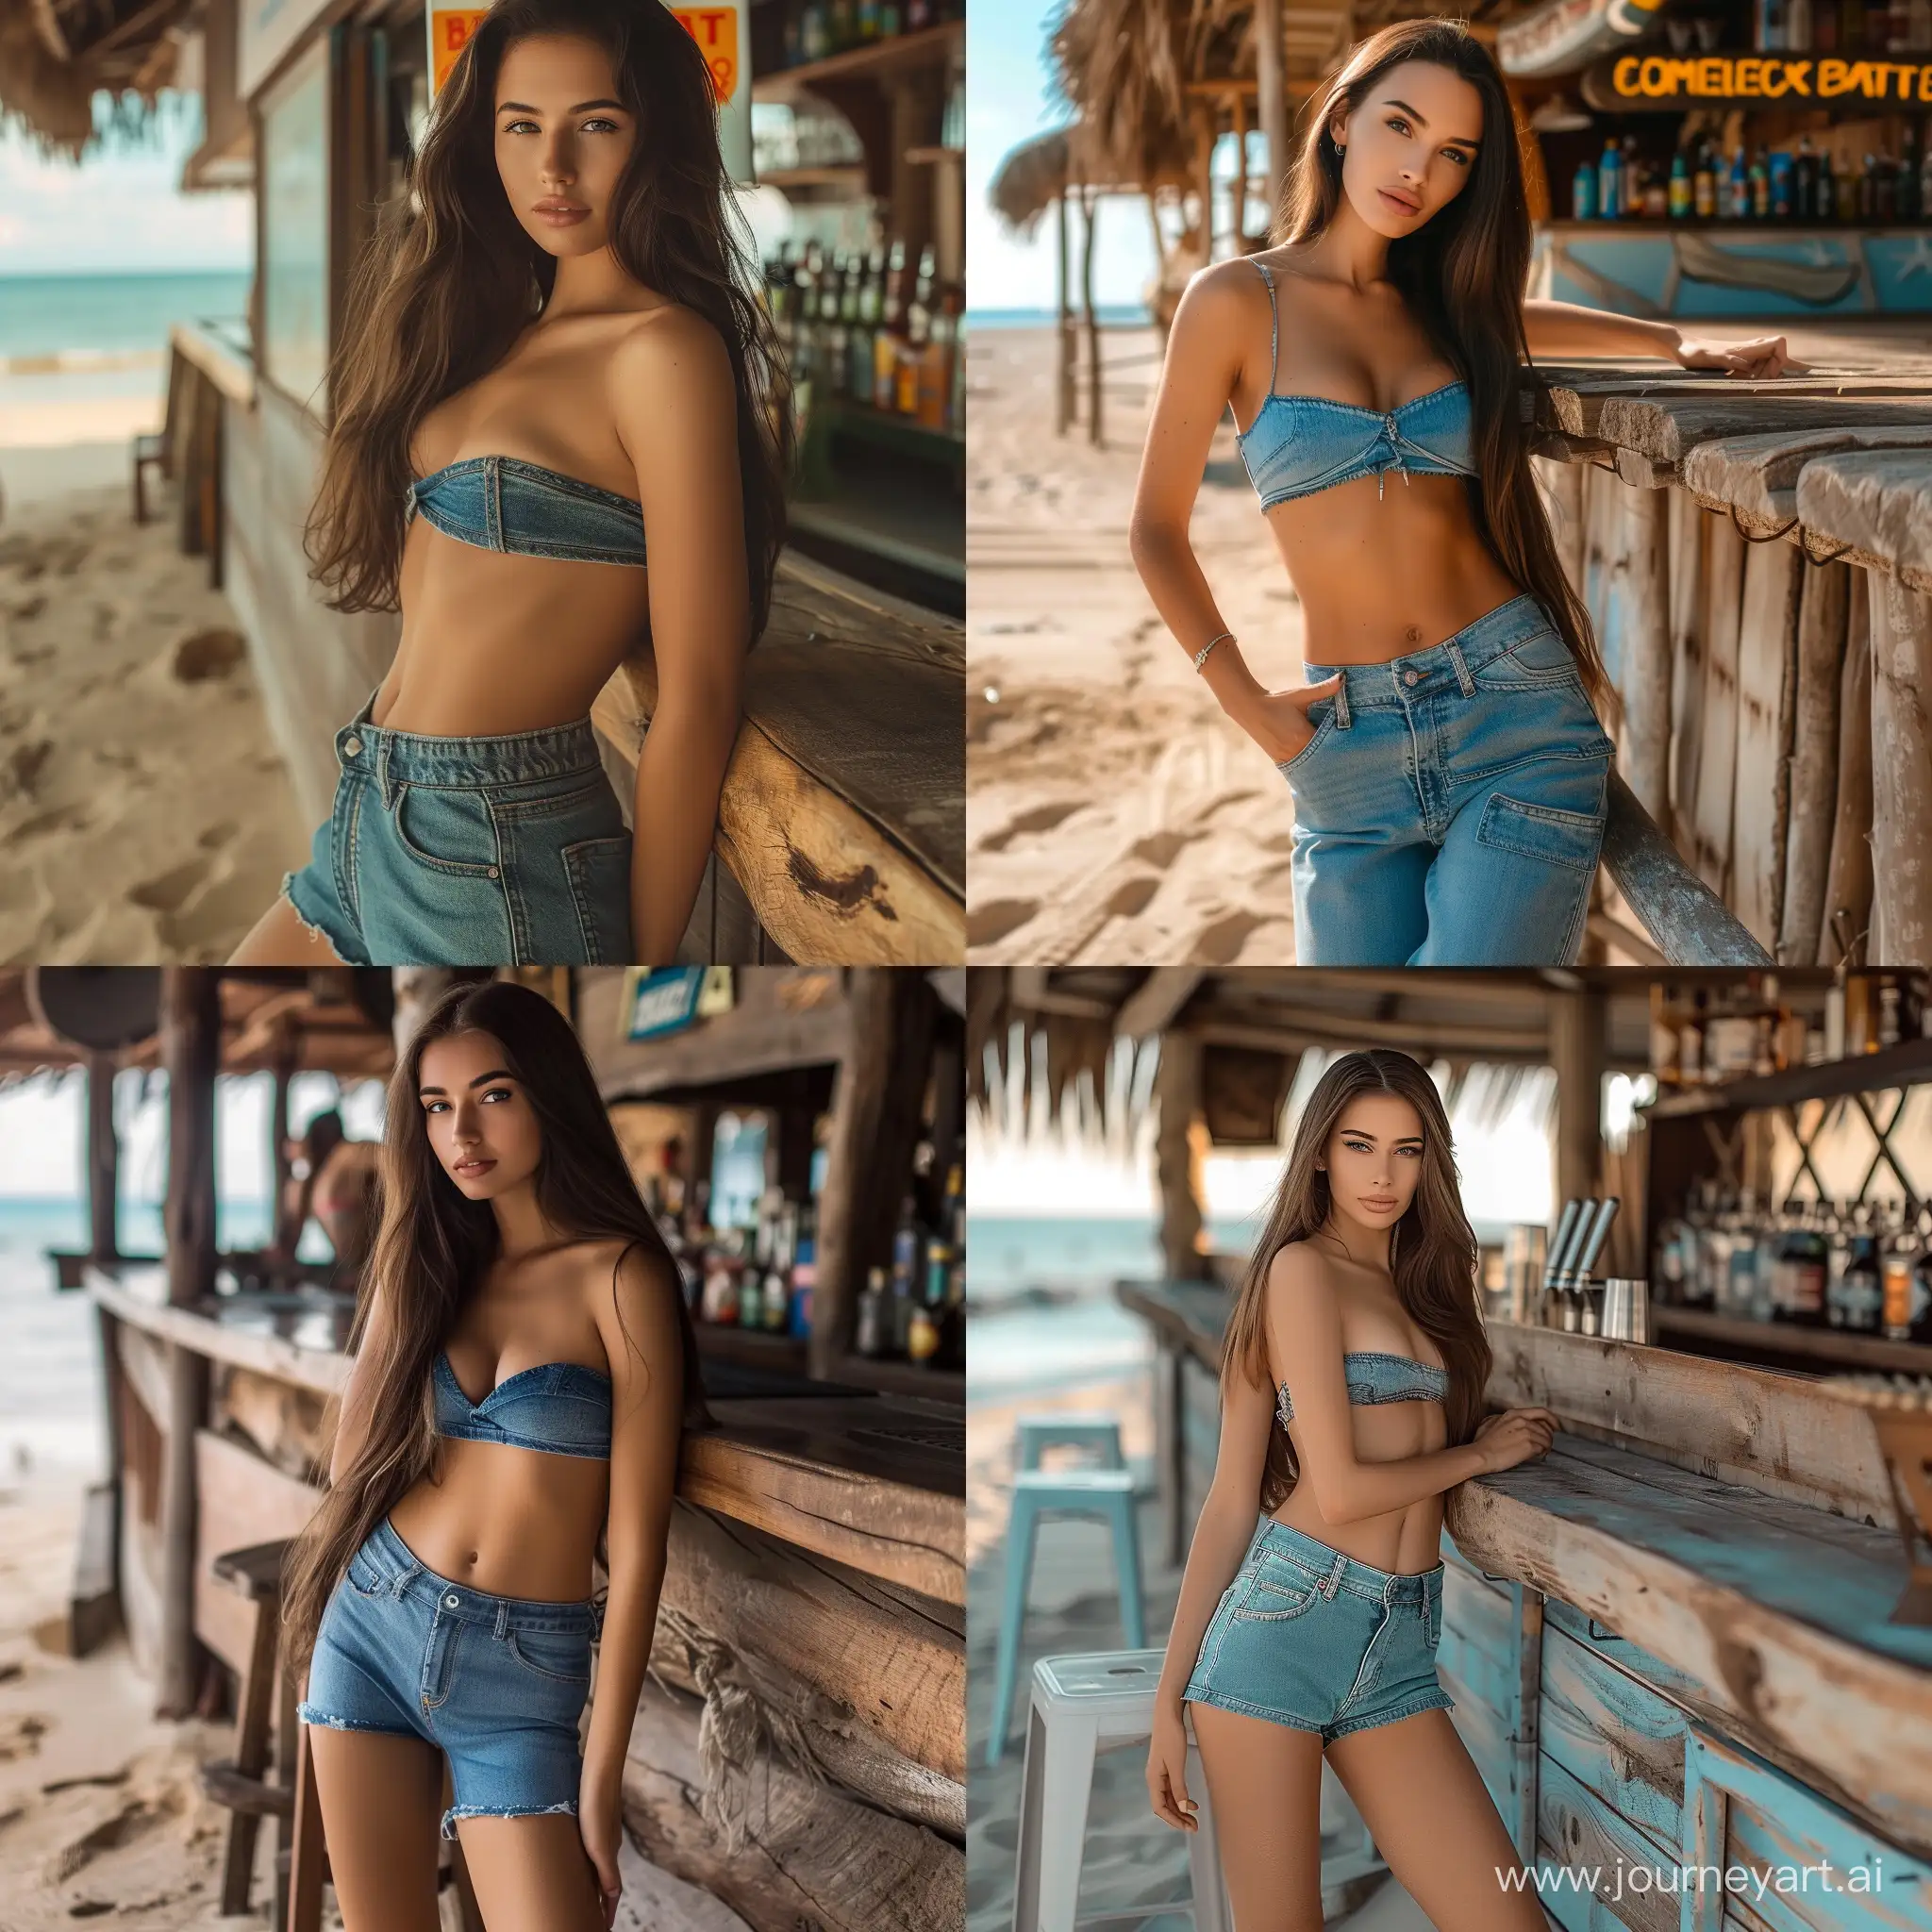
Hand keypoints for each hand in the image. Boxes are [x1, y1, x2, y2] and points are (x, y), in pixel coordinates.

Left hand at [579, 1769, 623, 1926]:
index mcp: (610, 1854)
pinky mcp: (596, 1820)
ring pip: (600, 1863)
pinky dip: (590, 1863)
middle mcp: (609, 1845)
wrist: (599, 1773)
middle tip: (594, 1917)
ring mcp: (603, 1832)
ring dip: (595, 1881)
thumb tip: (613, 1894)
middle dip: (603, 1900)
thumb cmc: (595, 1809)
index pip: (612, 1891)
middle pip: (607, 1879)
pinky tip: (580, 1858)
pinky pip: (594, 1850)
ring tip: (586, 1894)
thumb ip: (606, 1870)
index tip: (605, 1928)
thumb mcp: (598, 1845)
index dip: (608, 1910)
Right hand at [1146, 1700, 1198, 1832]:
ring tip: (1195, 1817)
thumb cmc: (1171, 1737)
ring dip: (1180, 1809)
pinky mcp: (1166, 1766)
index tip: (1187, 1827)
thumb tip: (1181, 1809)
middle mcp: (1154, 1778)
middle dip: (1178, 1818)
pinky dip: (1181, 1797)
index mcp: (1153, 1779)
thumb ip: (1178, 1787)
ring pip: (1168, 1798)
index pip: (1159, 1808)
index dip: (1172, 1820)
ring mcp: (1160, 1772)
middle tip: (1194, 1827)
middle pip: (1164, 1805)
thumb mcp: (1176, 1764)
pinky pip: (1172, 1788)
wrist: (1168, 1715)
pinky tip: (1191, 1801)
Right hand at [1236, 671, 1344, 764]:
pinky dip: (1309, 762)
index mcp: (1303, 737)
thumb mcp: (1301, 695)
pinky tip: (1315, 758)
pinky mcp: (1280, 760)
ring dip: (1321, 759)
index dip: (1340, 742)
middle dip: (1332, 753)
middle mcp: (1296, 752)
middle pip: (1322, 758)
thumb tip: (1343, 677)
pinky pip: (1301, 765)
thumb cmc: (1276, 701)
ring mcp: (1287, 758)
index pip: (1330, 745)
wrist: (1249, 708)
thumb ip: (1323, 689)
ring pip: (1312, 764)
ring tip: (1334, 758)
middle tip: (1347, 754)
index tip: (1350, 740)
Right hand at [1471, 1407, 1558, 1473]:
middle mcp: (1522, 1420)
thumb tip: (1521, 1422)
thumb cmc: (1484, 1442)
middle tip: (1546, 1445)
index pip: (1542, 1412)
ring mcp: (1526, 1432)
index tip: (1556, 1427)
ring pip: (1547, 1439)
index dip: (1552, 1420)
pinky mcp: (1528, 1445)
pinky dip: (1542, 1453)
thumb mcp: (1494, 1422)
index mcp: (1514, 1413)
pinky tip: (1537, 1456)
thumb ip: (1508, 1419)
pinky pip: (1543, 1448)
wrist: (1481, 1455)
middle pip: (1547, 1427)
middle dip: (1550, 1436)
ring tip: (1540, 1452)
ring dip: (1546, 1447)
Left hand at [1672, 330, 1808, 378]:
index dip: (1780, 359)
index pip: (1779, 344)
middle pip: (1777, 359)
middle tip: (1754, 387)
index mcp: (1748, 346)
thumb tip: (1749, 367)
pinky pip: (1754, 372)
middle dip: (1771, 374)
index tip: (1766, 375)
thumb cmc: (1694, 352)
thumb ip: (1729, 360)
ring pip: (1767, 366)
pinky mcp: (1738, 364)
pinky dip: (1753, 380)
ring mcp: (1745, 357)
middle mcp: (1750, 349)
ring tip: (1747, 388)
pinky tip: (1744, 388)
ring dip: (1762, 379)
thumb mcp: (1711, 358)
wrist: (1682, 348)